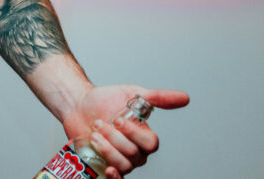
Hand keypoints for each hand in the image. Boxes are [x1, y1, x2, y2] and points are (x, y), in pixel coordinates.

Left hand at [60, 85, 188, 178]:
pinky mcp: (105, 167)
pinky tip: (108, 169)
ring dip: (106, 148)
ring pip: (123, 165)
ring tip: (93, 133)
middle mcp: (135, 152)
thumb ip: (158, 97)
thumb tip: (185, 98)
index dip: (134, 133)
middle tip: (99, 122)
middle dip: (114, 137)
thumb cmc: (105, 100)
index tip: (117, 119)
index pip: (150, 144)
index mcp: (144, 136)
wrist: (78, 106)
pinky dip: (114, 177)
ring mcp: (121, 161)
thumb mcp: (132, 94)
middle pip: (133, 154)